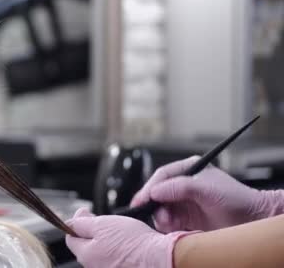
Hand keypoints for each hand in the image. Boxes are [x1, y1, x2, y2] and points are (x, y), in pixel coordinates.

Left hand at [65, 209, 189, 267]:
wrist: (160, 258)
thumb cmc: (134, 243)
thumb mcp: (103, 224)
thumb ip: (82, 223)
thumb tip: (71, 221)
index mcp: (86, 255)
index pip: (71, 237)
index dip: (78, 223)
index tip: (88, 215)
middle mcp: (94, 267)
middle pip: (86, 245)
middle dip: (94, 232)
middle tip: (109, 224)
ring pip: (102, 252)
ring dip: (108, 242)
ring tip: (122, 235)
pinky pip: (115, 259)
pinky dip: (120, 251)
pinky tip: (129, 245)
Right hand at [131, 156, 283, 231]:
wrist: (253, 220)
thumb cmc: (236, 198)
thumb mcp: (205, 188)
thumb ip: (178, 187)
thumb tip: (154, 191)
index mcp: (188, 169)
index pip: (162, 175)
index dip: (149, 187)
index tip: (142, 199)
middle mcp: (184, 184)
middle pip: (157, 192)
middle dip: (153, 203)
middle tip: (150, 212)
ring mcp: (184, 202)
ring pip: (160, 208)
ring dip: (160, 215)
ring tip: (168, 221)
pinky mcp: (186, 218)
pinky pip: (167, 221)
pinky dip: (166, 224)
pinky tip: (172, 226)